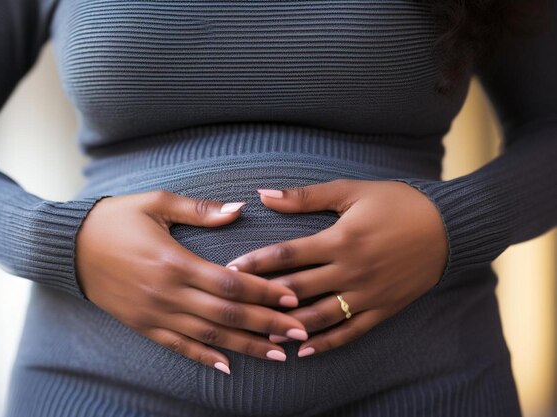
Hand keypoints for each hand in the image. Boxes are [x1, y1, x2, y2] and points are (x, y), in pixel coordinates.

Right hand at [75, 190, 308, 374]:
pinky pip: (179, 347)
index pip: (231, 283)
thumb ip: (200, 210)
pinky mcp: (143, 326)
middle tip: (300, 332)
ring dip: (246, 347)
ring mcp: (154, 314)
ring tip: (278, 354)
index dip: (264, 292)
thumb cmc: (115, 219)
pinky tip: (229, 367)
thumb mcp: (156, 202)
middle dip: (267, 324)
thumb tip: (239, 209)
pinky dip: (205, 359)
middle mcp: (167, 293)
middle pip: (227, 315)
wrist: (69, 246)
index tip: (292, 297)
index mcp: (175, 261)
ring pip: (209, 337)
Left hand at [224, 179, 447, 357]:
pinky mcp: (384, 308)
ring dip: (289, 327)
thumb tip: (264, 194)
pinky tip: (304, 351)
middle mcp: (351, 270)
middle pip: (298, 290)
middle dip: (263, 298)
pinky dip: (327, 343)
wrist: (448, 226)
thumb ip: (306, 197)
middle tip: (235, 306)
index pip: (287, 255)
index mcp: (340, 239)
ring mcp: (368, 293)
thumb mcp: (351, 192)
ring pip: (321, 317)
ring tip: (262, 334)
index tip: (228, 269)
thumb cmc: (397, 203)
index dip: (255, 262)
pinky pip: (351, 331)